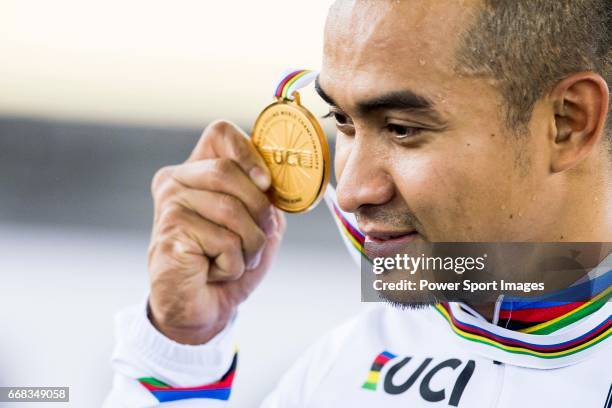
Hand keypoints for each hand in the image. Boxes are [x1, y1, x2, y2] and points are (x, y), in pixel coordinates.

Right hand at [147, 120, 285, 343]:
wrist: (198, 307)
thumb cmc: (226, 262)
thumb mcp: (255, 223)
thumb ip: (264, 196)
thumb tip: (277, 179)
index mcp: (195, 170)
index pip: (220, 132)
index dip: (249, 151)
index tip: (266, 182)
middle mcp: (175, 180)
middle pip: (228, 171)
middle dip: (258, 209)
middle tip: (260, 235)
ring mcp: (169, 205)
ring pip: (232, 210)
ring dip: (250, 244)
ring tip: (238, 259)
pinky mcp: (170, 234)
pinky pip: (224, 242)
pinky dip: (233, 265)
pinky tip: (215, 271)